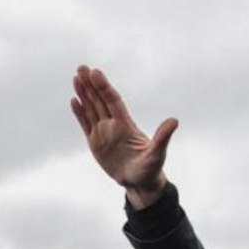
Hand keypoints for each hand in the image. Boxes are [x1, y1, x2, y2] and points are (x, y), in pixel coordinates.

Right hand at [70, 65, 177, 208]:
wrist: (140, 181)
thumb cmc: (151, 168)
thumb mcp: (157, 153)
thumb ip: (162, 137)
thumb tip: (174, 121)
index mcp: (126, 125)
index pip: (112, 101)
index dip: (104, 87)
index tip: (95, 73)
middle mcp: (114, 125)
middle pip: (100, 100)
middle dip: (90, 84)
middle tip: (81, 68)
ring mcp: (104, 132)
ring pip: (91, 108)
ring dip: (83, 94)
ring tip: (76, 78)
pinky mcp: (96, 142)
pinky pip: (86, 124)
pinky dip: (80, 112)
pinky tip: (74, 100)